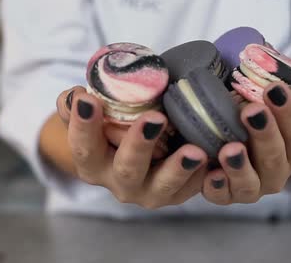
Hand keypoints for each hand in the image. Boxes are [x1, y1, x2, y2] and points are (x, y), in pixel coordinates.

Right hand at [55, 87, 207, 208]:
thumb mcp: (91, 116)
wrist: (135, 153)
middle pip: (126, 168)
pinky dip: (203, 176)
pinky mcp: (175, 194)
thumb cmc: (110, 127)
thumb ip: (76, 104)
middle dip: (140, 144)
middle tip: (155, 118)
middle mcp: (117, 182)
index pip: (83, 146)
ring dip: (179, 168)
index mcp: (92, 163)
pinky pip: (191, 188)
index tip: (88, 98)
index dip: (83, 124)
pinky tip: (215, 160)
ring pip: (163, 186)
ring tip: (196, 151)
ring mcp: (148, 192)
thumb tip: (75, 95)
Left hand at [202, 57, 290, 203]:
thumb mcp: (280, 85)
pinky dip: (217, 187)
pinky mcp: (226, 194)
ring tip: (229, 148)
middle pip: (276, 158)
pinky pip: (222, 196)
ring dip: (240, 166)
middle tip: (250, 110)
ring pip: (251, 183)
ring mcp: (253, 186)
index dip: (290, 112)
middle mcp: (278, 171)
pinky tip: (209, 174)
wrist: (231, 127)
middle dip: (264, 134)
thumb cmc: (261, 104)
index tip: (274, 88)